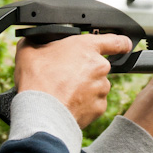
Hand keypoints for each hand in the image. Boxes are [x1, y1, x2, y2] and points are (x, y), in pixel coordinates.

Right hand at [14, 34, 132, 128]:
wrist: (41, 112)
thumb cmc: (37, 80)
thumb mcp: (28, 51)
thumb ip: (36, 41)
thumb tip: (32, 40)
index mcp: (86, 47)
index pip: (115, 41)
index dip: (120, 43)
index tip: (124, 46)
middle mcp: (99, 66)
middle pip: (97, 66)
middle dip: (84, 71)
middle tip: (64, 76)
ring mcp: (102, 88)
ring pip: (96, 86)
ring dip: (84, 88)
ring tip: (63, 92)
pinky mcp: (100, 108)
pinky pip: (94, 104)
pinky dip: (84, 105)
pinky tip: (68, 104)